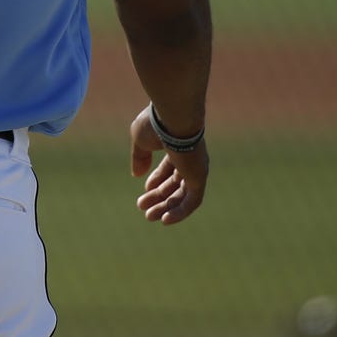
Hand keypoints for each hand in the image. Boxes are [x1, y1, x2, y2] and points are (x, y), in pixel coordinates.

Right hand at [129, 105, 208, 224]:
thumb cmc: (156, 124)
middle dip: (159, 197)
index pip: (170, 169)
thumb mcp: (141, 141)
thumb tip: (137, 174)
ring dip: (166, 208)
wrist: (173, 116)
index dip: (157, 181)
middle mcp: (190, 159)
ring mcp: (196, 168)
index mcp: (177, 147)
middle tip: (143, 208)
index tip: (145, 189)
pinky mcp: (199, 177)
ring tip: (149, 216)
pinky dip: (180, 212)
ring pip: (183, 195)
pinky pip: (192, 201)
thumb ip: (140, 157)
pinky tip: (166, 220)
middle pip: (175, 184)